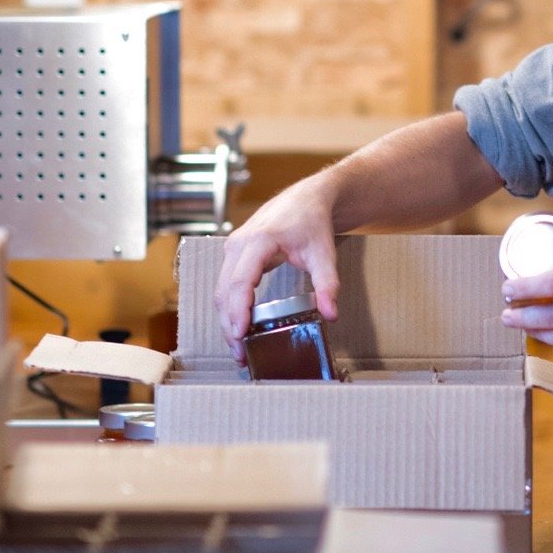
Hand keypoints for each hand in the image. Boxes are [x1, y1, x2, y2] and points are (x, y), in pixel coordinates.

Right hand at [213, 175, 341, 363]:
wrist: (307, 198)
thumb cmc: (313, 221)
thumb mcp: (324, 252)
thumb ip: (328, 283)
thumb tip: (331, 314)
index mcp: (259, 240)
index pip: (241, 281)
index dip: (238, 310)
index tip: (240, 335)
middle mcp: (239, 243)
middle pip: (225, 291)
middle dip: (230, 325)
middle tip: (241, 354)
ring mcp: (233, 247)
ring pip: (221, 290)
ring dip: (227, 319)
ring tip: (239, 347)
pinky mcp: (234, 253)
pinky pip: (225, 284)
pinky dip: (229, 307)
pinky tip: (239, 326)